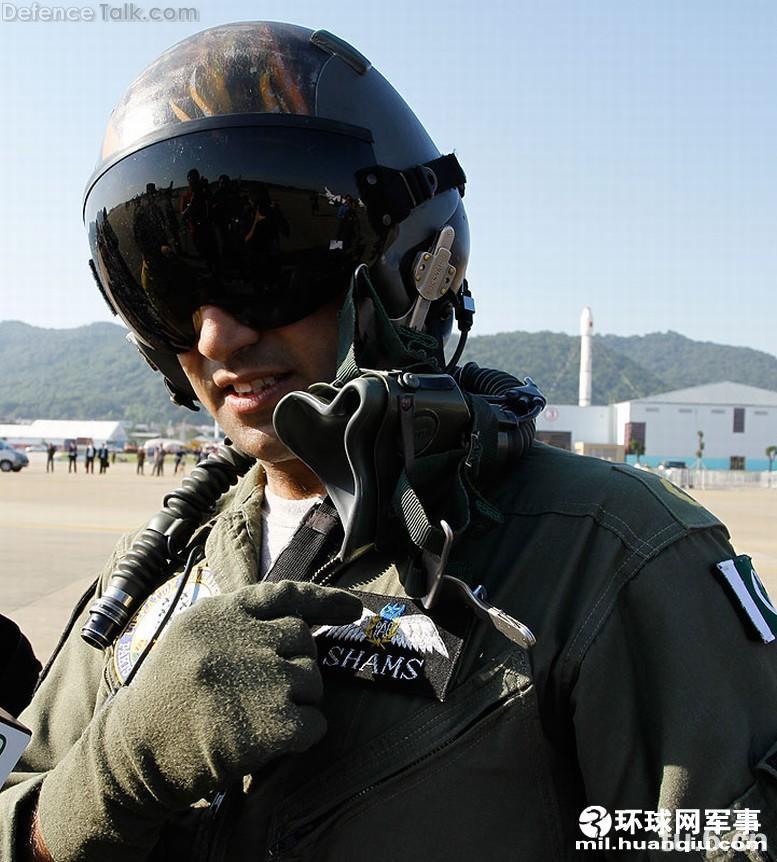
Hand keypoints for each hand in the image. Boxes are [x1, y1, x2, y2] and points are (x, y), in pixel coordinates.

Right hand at [37, 581, 361, 860]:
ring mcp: (257, 677)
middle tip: (268, 692)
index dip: (323, 600)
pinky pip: (315, 722)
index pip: (284, 594)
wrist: (132, 755)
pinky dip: (305, 734)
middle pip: (302, 639)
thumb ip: (238, 625)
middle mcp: (240, 637)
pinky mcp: (269, 721)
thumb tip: (303, 622)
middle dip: (297, 664)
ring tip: (260, 718)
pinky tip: (276, 741)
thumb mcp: (192, 639)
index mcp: (218, 613)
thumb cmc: (164, 699)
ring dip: (299, 701)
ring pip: (312, 679)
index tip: (352, 609)